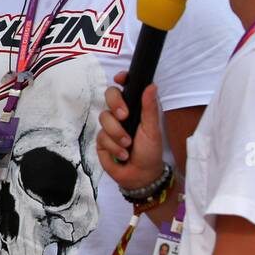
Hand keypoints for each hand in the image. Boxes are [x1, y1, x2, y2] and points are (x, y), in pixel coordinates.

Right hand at [96, 71, 165, 189]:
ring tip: (128, 145)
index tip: (120, 78)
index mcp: (134, 108)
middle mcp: (120, 114)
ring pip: (104, 118)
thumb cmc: (150, 151)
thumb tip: (152, 85)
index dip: (120, 79)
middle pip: (109, 96)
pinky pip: (101, 137)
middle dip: (115, 104)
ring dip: (117, 133)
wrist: (141, 175)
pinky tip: (123, 154)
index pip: (124, 88)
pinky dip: (113, 147)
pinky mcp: (101, 141)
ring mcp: (109, 127)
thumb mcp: (153, 129)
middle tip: (125, 116)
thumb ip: (149, 108)